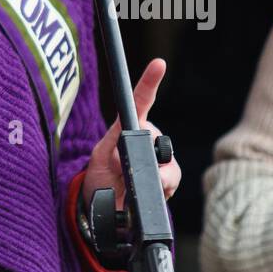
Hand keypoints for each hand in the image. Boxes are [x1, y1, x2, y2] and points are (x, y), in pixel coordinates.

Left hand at [81, 58, 181, 211]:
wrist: (110, 207)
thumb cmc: (101, 179)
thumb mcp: (100, 162)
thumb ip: (113, 154)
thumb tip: (128, 155)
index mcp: (127, 127)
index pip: (140, 101)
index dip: (150, 81)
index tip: (159, 64)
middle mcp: (147, 137)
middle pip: (155, 136)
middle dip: (140, 154)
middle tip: (121, 169)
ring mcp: (160, 157)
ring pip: (167, 161)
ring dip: (153, 174)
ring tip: (133, 183)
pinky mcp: (170, 176)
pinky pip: (172, 178)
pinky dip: (162, 187)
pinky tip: (150, 190)